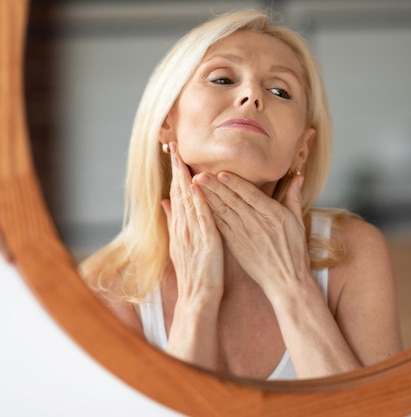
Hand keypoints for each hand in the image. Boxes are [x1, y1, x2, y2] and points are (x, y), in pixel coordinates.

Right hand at [161, 142, 223, 301]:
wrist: (197, 296)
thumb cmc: (194, 272)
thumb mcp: (181, 244)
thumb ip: (174, 221)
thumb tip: (164, 201)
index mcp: (180, 226)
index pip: (176, 193)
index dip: (175, 172)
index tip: (174, 152)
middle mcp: (184, 226)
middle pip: (178, 191)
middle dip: (176, 167)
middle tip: (174, 143)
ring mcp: (192, 233)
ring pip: (187, 200)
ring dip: (184, 178)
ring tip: (181, 156)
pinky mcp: (205, 241)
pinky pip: (201, 217)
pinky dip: (198, 200)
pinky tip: (196, 185)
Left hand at [196, 171, 310, 299]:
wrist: (286, 280)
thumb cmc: (294, 251)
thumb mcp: (298, 222)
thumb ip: (294, 197)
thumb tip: (298, 177)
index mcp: (272, 214)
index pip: (250, 194)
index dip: (235, 183)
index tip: (221, 172)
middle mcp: (255, 223)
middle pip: (232, 201)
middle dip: (215, 186)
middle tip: (199, 174)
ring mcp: (243, 235)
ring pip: (222, 212)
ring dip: (208, 198)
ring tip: (196, 185)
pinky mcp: (235, 245)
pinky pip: (220, 227)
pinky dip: (209, 215)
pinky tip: (199, 206)